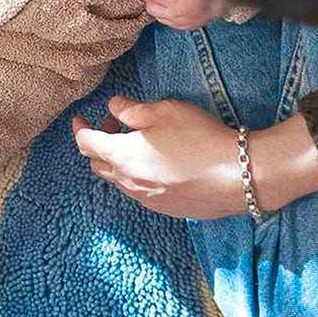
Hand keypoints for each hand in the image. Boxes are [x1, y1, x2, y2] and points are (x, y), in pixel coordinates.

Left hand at [72, 96, 317, 218]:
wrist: (237, 176)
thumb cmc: (199, 137)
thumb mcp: (164, 111)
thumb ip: (132, 109)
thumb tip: (114, 107)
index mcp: (122, 157)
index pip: (86, 143)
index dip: (80, 128)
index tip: (80, 118)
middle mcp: (129, 182)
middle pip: (98, 165)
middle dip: (98, 144)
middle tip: (115, 126)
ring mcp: (147, 200)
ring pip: (118, 181)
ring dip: (117, 161)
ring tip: (138, 143)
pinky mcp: (166, 209)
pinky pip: (139, 192)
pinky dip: (135, 176)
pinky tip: (157, 164)